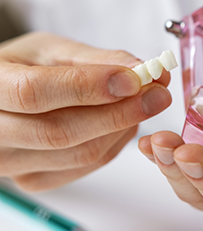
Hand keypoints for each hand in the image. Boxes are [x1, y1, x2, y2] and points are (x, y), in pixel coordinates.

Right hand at [0, 32, 171, 190]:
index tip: (135, 79)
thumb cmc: (22, 67)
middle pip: (61, 132)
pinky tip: (125, 122)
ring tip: (145, 103)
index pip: (35, 92)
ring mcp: (12, 163)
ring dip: (123, 127)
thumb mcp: (50, 50)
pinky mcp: (35, 179)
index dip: (89, 86)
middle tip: (159, 94)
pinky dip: (115, 142)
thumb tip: (141, 69)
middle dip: (121, 112)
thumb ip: (95, 59)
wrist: (2, 97)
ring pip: (81, 153)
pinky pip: (87, 165)